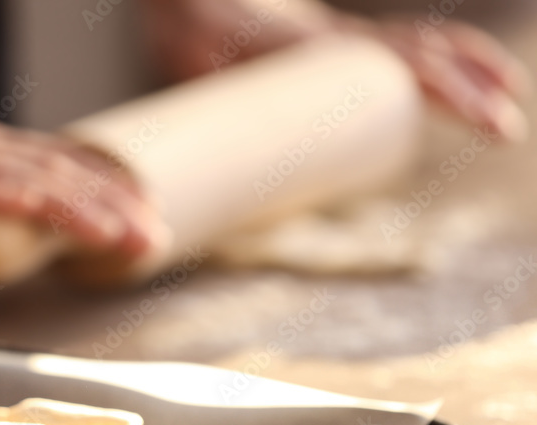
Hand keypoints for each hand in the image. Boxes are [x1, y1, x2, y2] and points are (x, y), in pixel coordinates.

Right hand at [0, 59, 167, 257]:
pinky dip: (25, 198)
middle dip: (114, 204)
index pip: (50, 162)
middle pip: (57, 170)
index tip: (140, 214)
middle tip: (158, 235)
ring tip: (136, 236)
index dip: (100, 188)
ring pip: (33, 178)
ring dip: (91, 208)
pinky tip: (57, 212)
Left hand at [140, 0, 529, 141]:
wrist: (194, 2)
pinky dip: (439, 59)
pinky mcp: (337, 47)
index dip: (446, 88)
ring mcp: (342, 40)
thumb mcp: (204, 65)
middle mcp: (340, 40)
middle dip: (471, 91)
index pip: (398, 64)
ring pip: (420, 45)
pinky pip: (399, 47)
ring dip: (469, 70)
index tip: (485, 114)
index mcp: (319, 48)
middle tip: (507, 129)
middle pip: (422, 56)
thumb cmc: (194, 38)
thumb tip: (225, 137)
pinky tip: (458, 80)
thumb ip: (222, 96)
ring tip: (508, 103)